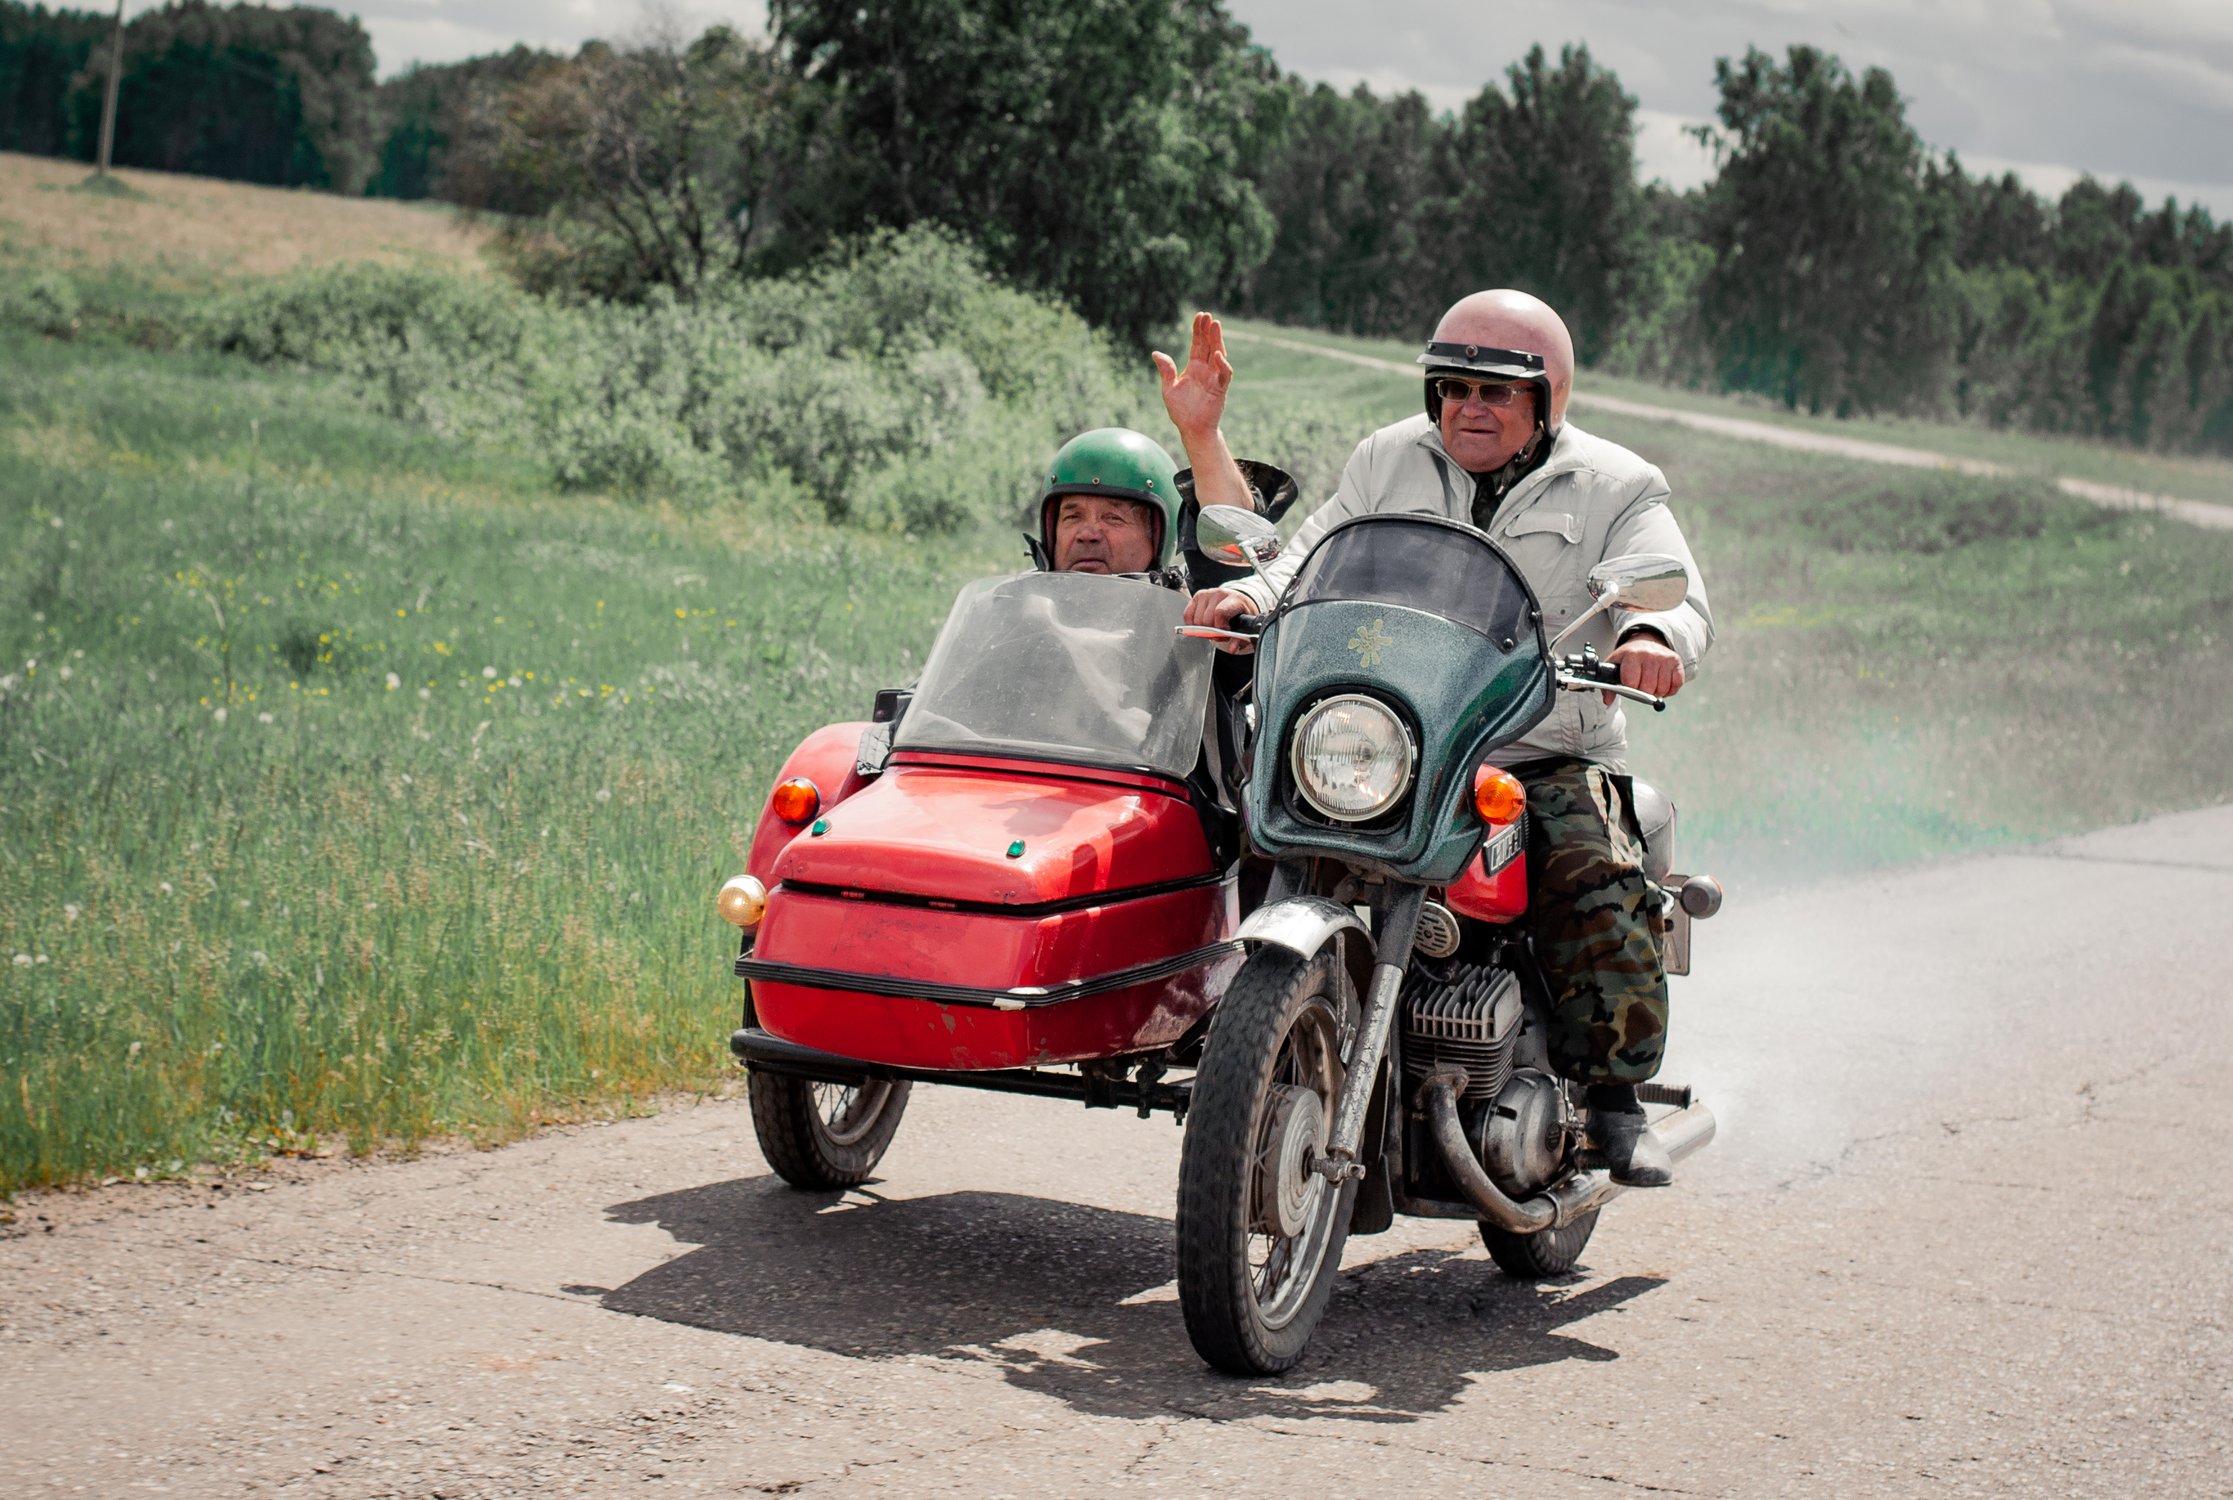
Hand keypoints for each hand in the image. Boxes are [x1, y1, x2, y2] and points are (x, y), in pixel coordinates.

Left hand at [1153, 311, 1232, 441]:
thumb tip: (1155, 353)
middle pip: (1209, 346)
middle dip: (1208, 331)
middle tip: (1208, 316)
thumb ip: (1166, 370)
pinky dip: (1222, 365)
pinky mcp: (1220, 389)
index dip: (1198, 330)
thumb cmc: (1181, 411)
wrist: (1191, 430)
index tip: (1199, 316)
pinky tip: (1217, 354)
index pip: (1197, 344)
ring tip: (1215, 325)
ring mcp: (1214, 378)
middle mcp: (1206, 370)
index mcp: (1194, 367)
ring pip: (1218, 355)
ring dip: (1217, 340)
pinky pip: (1224, 375)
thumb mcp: (1169, 388)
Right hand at [1183, 587, 1256, 653]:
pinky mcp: (1197, 596)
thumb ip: (1239, 640)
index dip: (1220, 627)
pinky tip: (1202, 625)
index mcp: (1235, 599)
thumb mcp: (1244, 627)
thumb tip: (1232, 649)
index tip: (1225, 633)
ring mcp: (1207, 593)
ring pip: (1197, 619)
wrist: (1237, 602)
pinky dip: (1192, 624)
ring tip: (1212, 629)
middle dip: (1211, 632)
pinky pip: (1187, 614)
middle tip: (1218, 634)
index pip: (1220, 612)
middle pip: (1206, 619)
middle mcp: (1220, 593)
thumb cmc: (1240, 614)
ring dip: (1202, 629)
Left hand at [1604, 634, 1683, 703]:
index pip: (1631, 682)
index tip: (1629, 686)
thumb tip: (1607, 700)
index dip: (1630, 689)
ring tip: (1650, 685)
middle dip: (1643, 693)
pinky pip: (1676, 684)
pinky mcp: (1676, 662)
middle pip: (1648, 688)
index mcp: (1632, 655)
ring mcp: (1665, 658)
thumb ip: (1608, 684)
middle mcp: (1650, 655)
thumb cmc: (1629, 656)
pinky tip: (1661, 683)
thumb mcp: (1614, 664)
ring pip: (1662, 688)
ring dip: (1656, 692)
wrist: (1646, 641)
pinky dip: (1669, 690)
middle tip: (1640, 687)